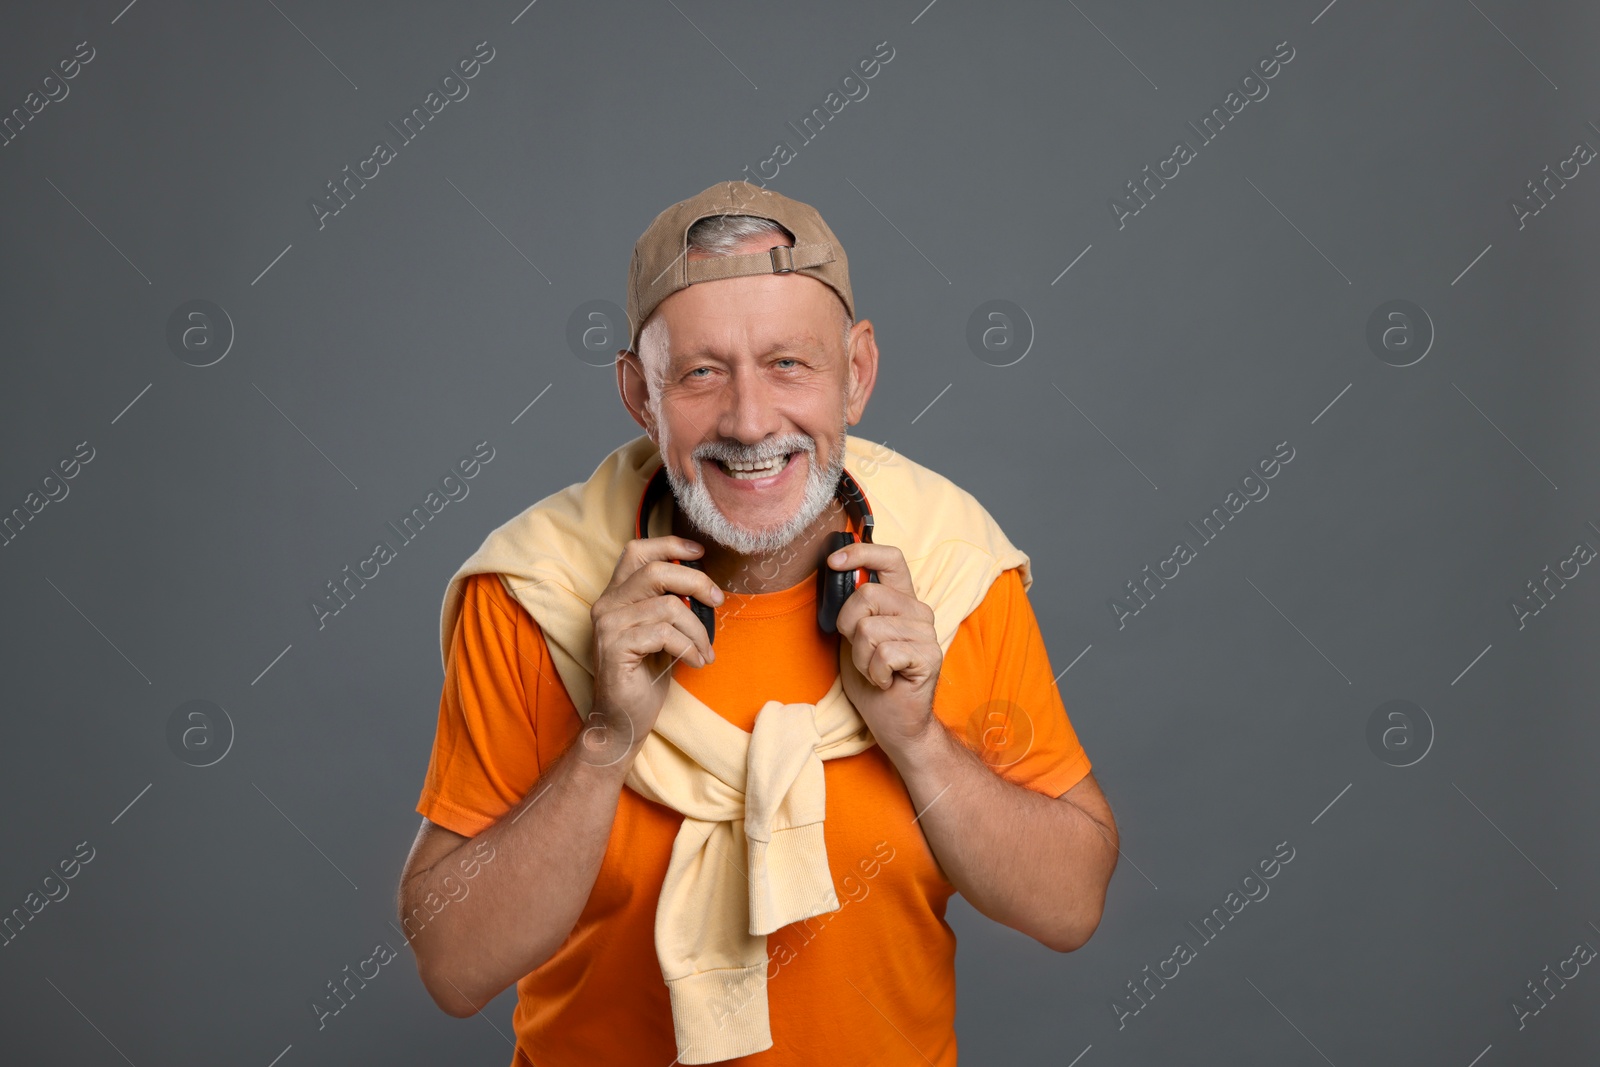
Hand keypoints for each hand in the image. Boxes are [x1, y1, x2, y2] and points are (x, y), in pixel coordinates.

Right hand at [586, 537, 723, 761]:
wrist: (623, 720)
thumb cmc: (645, 676)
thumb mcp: (661, 632)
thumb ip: (670, 604)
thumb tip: (704, 585)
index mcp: (616, 595)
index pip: (637, 551)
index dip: (669, 545)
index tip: (699, 552)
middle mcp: (606, 605)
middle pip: (656, 572)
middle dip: (696, 583)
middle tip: (717, 601)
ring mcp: (608, 625)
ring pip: (668, 607)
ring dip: (698, 631)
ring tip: (705, 651)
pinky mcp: (616, 647)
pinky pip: (665, 634)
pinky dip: (688, 647)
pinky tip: (695, 662)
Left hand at [828, 541, 941, 755]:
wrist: (893, 721)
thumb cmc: (872, 678)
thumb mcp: (854, 637)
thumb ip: (854, 608)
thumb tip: (837, 573)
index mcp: (901, 600)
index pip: (890, 559)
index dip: (861, 553)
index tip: (834, 562)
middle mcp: (918, 611)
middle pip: (867, 596)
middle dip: (849, 627)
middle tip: (861, 652)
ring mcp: (927, 633)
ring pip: (870, 629)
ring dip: (860, 657)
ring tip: (874, 670)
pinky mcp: (929, 657)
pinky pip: (883, 653)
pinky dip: (873, 672)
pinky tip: (885, 680)